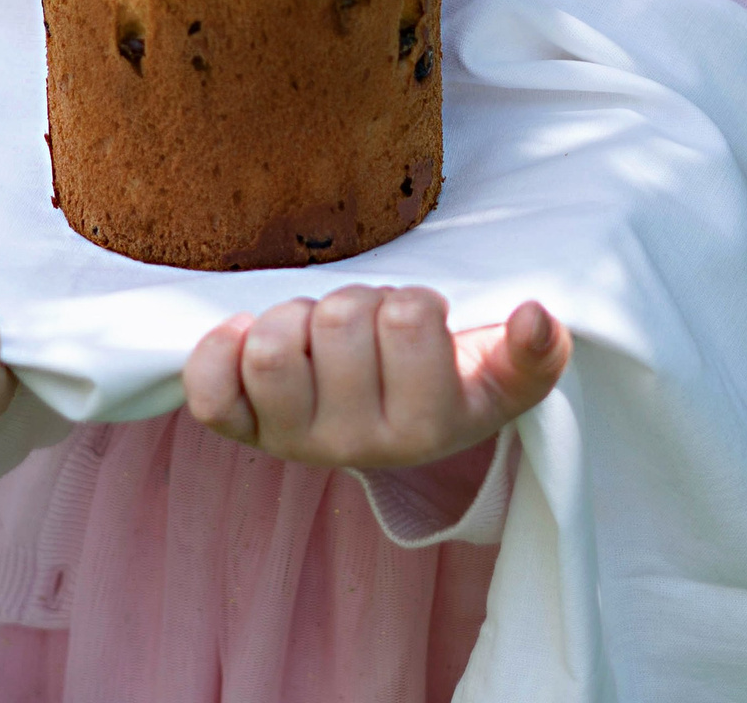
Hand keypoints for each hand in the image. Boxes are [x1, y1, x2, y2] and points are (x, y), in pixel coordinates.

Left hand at [183, 284, 569, 470]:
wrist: (389, 424)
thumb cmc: (443, 380)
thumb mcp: (498, 373)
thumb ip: (532, 353)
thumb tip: (536, 317)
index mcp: (429, 429)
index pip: (410, 317)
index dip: (412, 300)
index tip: (416, 323)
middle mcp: (358, 447)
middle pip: (339, 319)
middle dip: (356, 300)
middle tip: (367, 327)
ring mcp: (293, 442)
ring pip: (274, 346)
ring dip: (296, 316)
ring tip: (320, 334)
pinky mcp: (243, 432)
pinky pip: (209, 392)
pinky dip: (219, 350)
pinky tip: (248, 339)